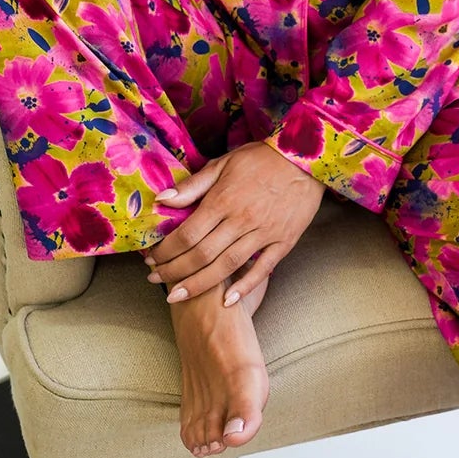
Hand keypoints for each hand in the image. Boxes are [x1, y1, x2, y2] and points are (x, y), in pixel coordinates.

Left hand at [143, 142, 325, 306]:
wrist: (306, 157)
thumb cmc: (261, 159)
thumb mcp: (223, 163)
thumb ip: (193, 185)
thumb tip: (161, 199)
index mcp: (223, 200)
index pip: (187, 234)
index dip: (166, 251)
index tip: (152, 260)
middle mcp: (241, 220)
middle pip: (201, 255)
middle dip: (175, 271)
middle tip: (156, 280)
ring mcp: (264, 233)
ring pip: (227, 266)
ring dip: (199, 284)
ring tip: (178, 295)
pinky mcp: (284, 241)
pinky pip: (263, 269)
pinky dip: (245, 286)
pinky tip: (227, 300)